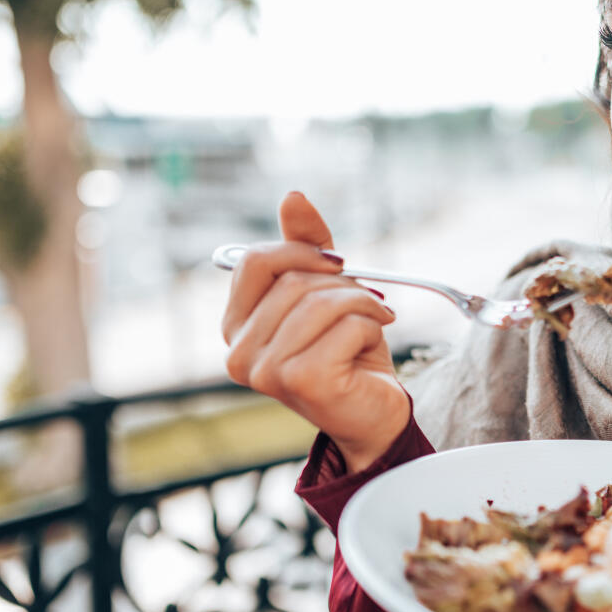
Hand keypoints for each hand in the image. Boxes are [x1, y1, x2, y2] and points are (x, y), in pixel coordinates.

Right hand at [221, 191, 410, 472]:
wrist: (375, 415)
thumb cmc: (349, 354)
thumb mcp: (328, 292)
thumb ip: (307, 248)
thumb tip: (292, 196)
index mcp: (235, 326)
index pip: (254, 260)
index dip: (303, 252)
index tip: (341, 266)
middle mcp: (239, 352)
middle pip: (293, 280)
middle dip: (344, 284)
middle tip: (369, 302)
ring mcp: (265, 371)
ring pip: (321, 301)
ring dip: (364, 304)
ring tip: (376, 321)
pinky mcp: (301, 381)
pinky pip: (346, 325)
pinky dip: (370, 327)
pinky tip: (370, 349)